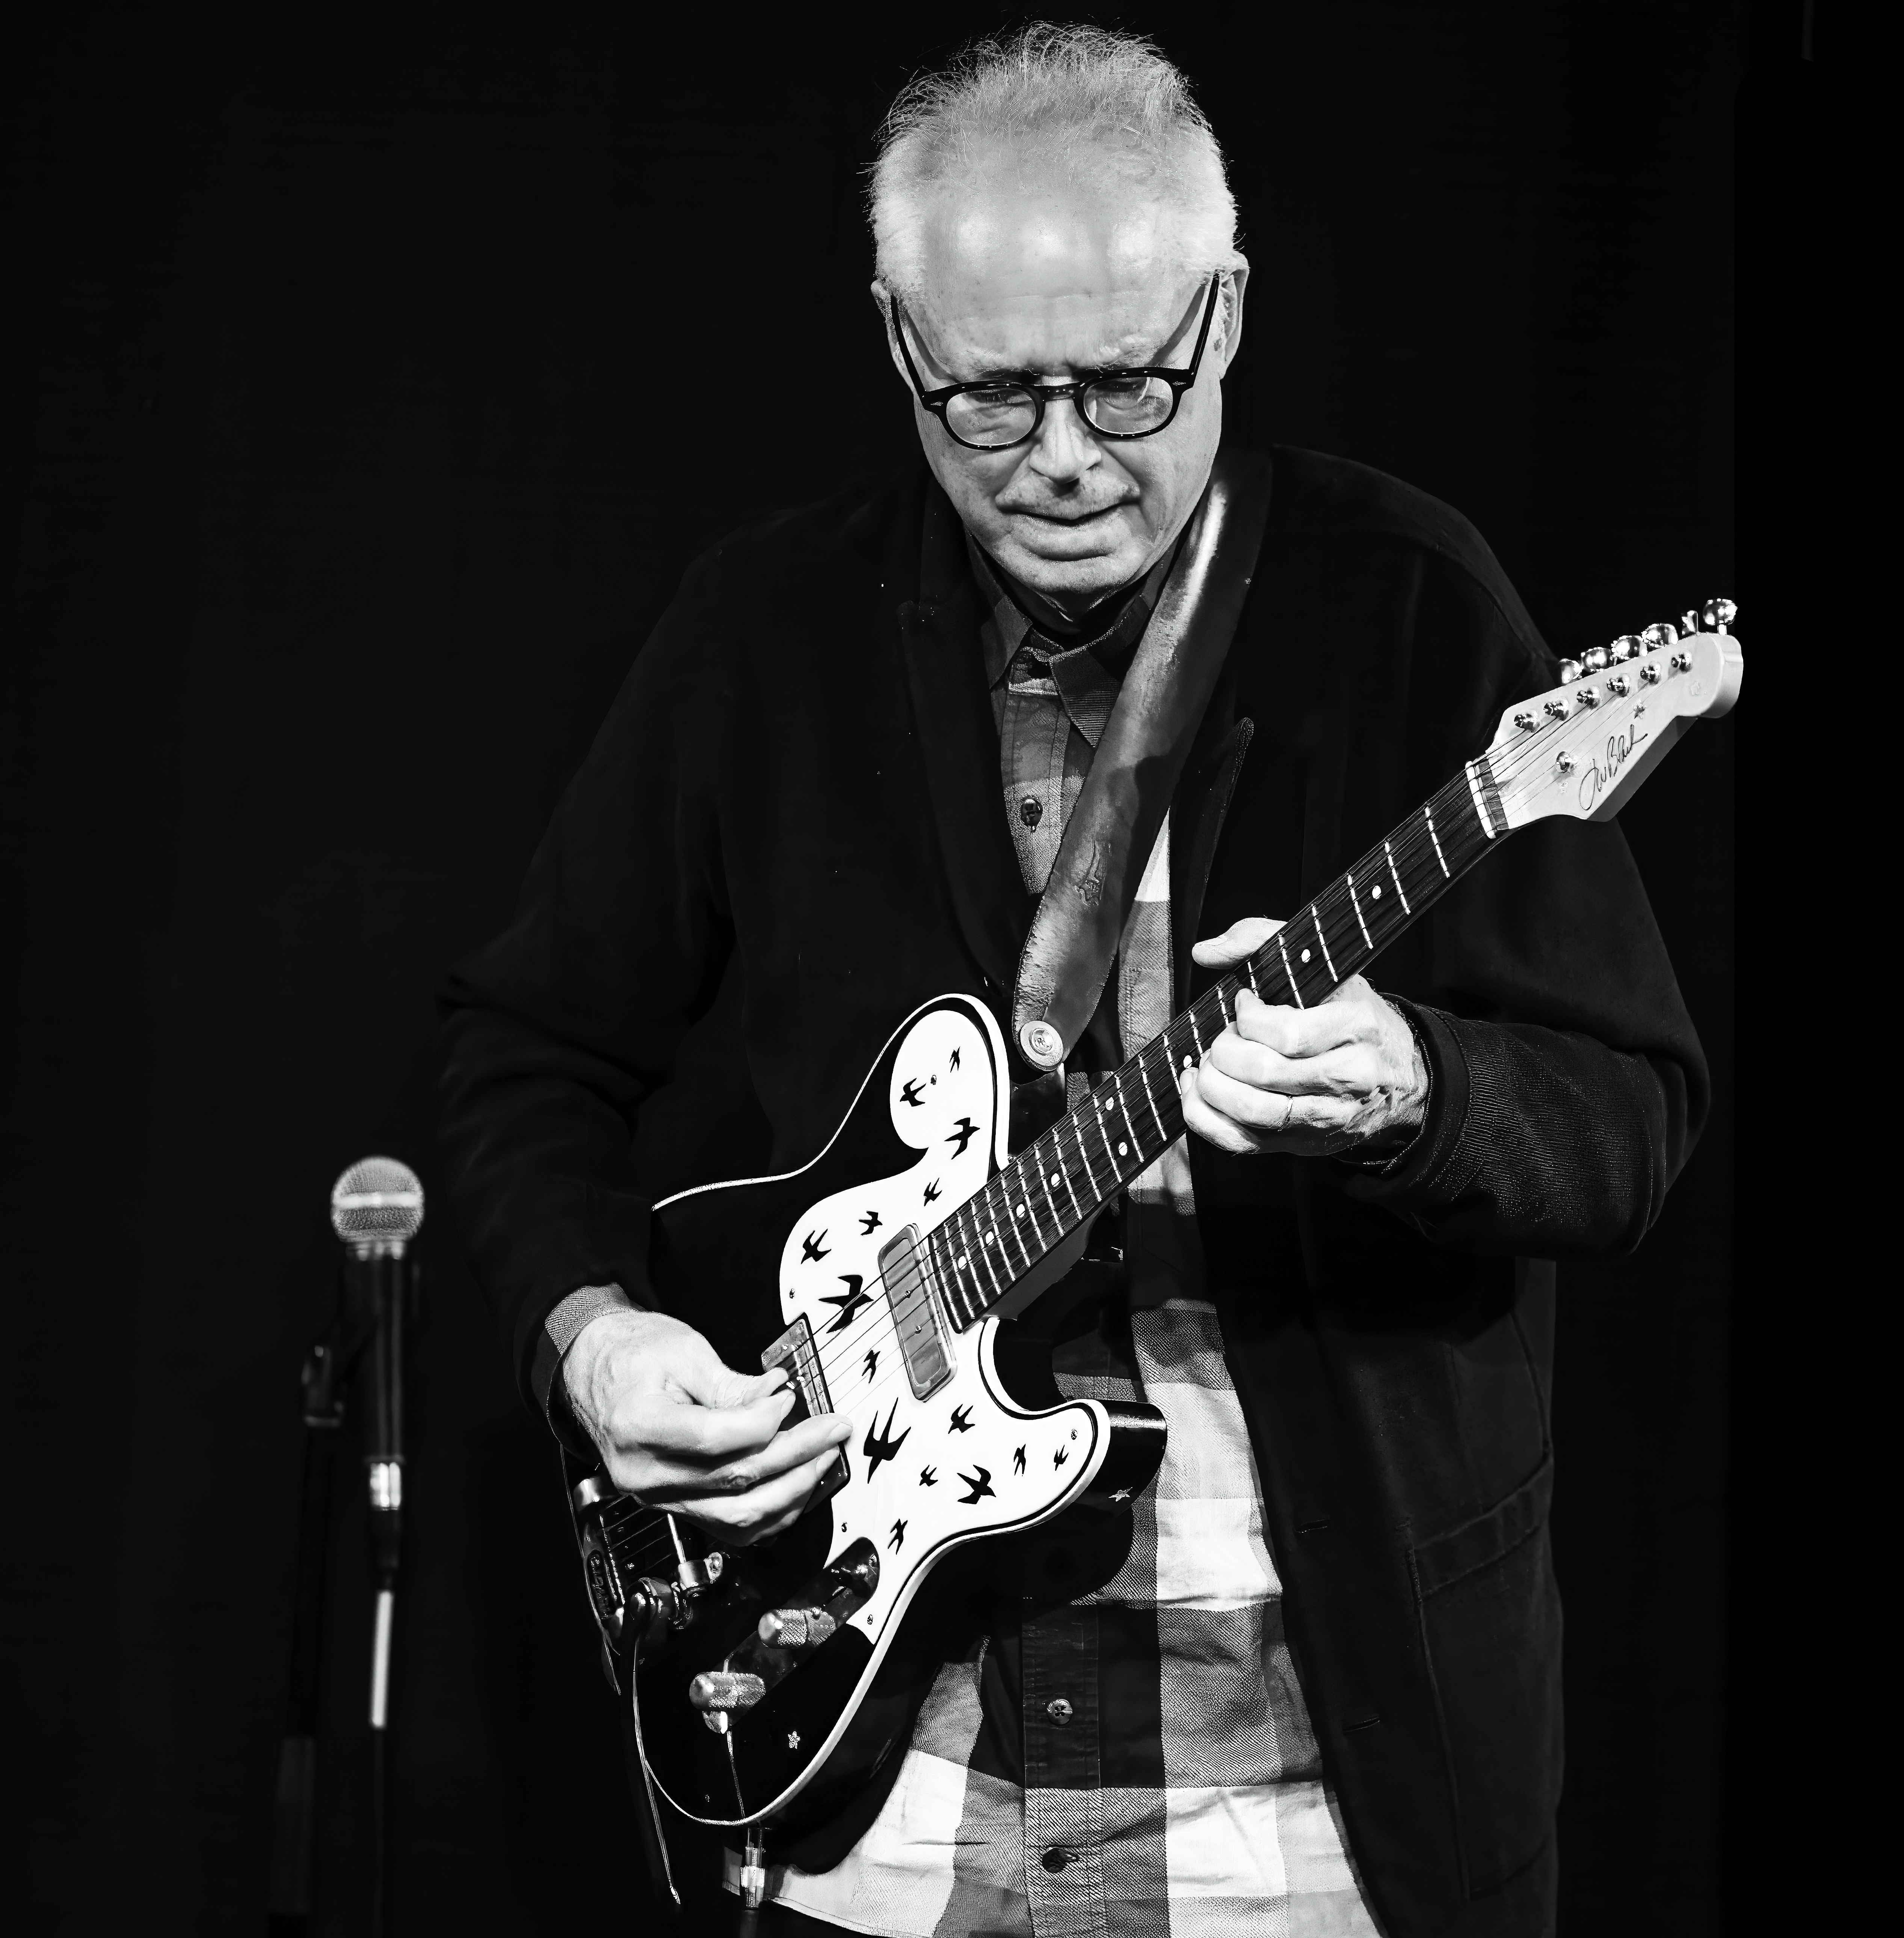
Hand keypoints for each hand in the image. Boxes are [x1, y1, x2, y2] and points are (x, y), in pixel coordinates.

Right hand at [562, 1307, 851, 1545]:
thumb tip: (778, 1398)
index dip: (766, 1419)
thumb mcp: (682, 1351)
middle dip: (797, 1455)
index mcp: (638, 1426)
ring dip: (792, 1490)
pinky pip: (729, 1527)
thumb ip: (733, 1384)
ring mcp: (658, 1498)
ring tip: (822, 1458)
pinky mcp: (673, 1506)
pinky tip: (796, 1487)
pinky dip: (770, 1513)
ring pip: (738, 1517)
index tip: (792, 1397)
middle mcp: (645, 1474)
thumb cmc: (630, 1356)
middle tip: (831, 1430)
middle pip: (736, 1480)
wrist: (594, 1371)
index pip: (718, 1439)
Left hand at [1179, 916, 1429, 1157]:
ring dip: (1212, 1084)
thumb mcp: (1327, 968)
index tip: (1244, 1004)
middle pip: (1263, 1073)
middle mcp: (1346, 1078)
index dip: (1249, 1018)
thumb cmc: (1355, 1019)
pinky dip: (1205, 1118)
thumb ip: (1264, 939)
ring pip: (1250, 1111)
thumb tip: (1205, 951)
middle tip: (1225, 1036)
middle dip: (1225, 1050)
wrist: (1403, 1080)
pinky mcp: (1302, 1143)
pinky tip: (1198, 1092)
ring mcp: (1324, 1117)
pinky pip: (1240, 1141)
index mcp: (1356, 1028)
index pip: (1287, 1034)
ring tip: (1211, 1063)